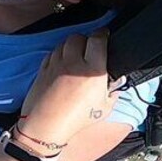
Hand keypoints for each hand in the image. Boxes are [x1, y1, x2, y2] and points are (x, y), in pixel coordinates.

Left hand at [20, 30, 120, 145]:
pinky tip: (63, 63)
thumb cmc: (76, 119)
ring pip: (63, 43)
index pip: (97, 40)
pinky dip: (58, 54)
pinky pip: (51, 53)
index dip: (102, 35)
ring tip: (77, 56)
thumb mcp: (105, 107)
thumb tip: (118, 80)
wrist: (47, 125)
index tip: (104, 36)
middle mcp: (73, 63)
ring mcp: (56, 64)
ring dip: (71, 46)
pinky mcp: (43, 69)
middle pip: (78, 38)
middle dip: (86, 40)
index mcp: (92, 71)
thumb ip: (113, 90)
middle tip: (90, 49)